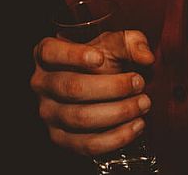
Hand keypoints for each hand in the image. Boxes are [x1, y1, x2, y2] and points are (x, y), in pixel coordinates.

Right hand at [30, 32, 154, 158]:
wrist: (96, 90)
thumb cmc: (100, 63)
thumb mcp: (111, 46)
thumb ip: (129, 43)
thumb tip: (145, 56)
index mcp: (46, 55)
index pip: (51, 52)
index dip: (74, 55)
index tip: (100, 58)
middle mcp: (41, 84)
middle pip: (72, 88)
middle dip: (112, 87)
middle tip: (139, 83)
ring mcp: (49, 114)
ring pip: (81, 118)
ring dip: (119, 112)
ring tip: (143, 104)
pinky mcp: (61, 139)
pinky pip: (88, 144)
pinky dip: (117, 137)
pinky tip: (136, 125)